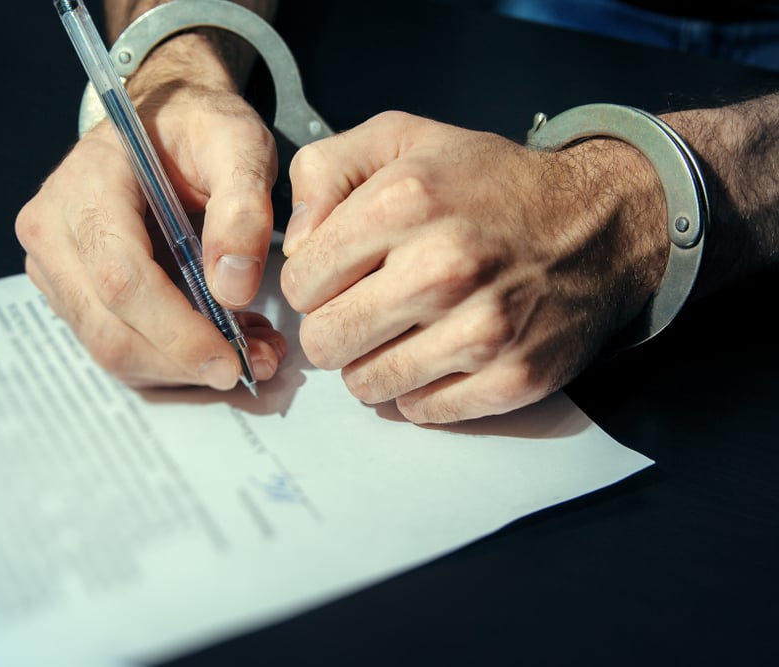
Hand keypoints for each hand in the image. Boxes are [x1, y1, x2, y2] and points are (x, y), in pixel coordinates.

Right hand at [16, 57, 285, 389]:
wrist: (161, 119)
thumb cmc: (198, 128)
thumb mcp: (238, 145)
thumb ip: (243, 209)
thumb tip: (233, 289)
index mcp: (86, 186)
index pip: (121, 279)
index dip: (177, 331)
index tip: (232, 359)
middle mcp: (52, 230)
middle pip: (108, 328)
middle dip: (183, 361)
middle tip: (255, 364)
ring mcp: (52, 265)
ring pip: (109, 348)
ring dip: (181, 367)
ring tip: (248, 350)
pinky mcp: (69, 290)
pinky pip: (114, 343)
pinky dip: (169, 358)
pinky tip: (217, 340)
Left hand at [280, 111, 667, 422]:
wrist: (598, 222)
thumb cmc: (489, 184)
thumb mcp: (401, 139)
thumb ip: (324, 171)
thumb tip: (295, 240)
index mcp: (405, 203)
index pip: (299, 284)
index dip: (312, 282)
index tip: (341, 274)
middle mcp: (443, 268)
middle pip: (325, 343)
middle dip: (335, 328)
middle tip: (366, 308)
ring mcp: (482, 330)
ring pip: (366, 385)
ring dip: (374, 363)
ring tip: (404, 330)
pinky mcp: (512, 377)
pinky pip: (422, 411)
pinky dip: (421, 389)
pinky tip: (440, 353)